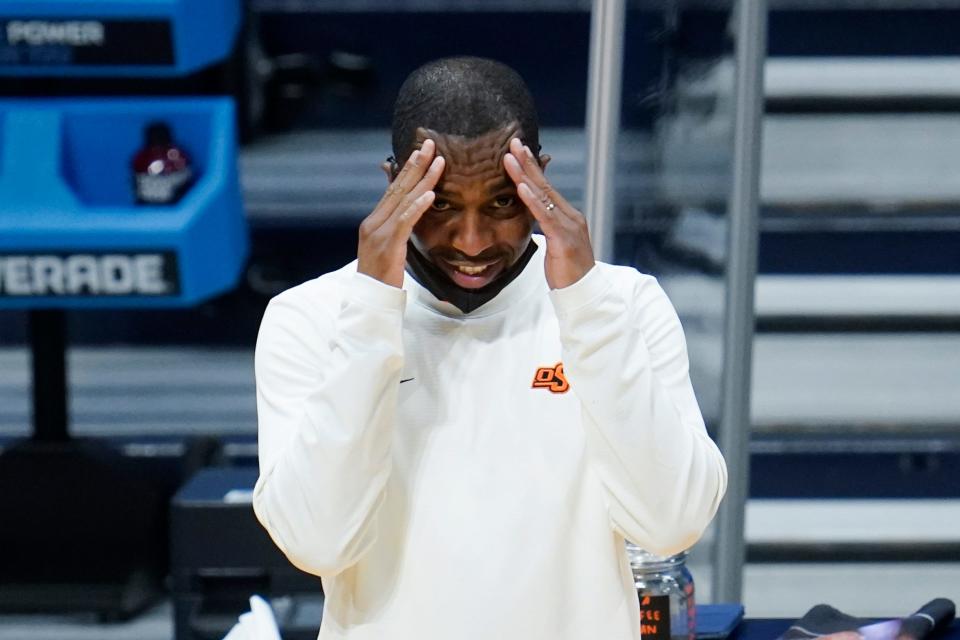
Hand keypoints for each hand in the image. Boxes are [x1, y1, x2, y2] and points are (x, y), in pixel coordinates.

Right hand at [358, 139, 444, 287]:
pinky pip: (405, 221)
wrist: (371, 299)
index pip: (393, 189)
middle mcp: (374, 222)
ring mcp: (379, 233)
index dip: (408, 168)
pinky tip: (430, 194)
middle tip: (430, 143)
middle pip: (398, 188)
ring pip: (404, 200)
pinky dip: (417, 206)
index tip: (421, 150)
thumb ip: (397, 224)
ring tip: (438, 162)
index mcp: (374, 220)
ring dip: (423, 179)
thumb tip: (408, 212)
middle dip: (416, 164)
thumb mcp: (390, 245)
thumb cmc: (383, 274)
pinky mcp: (388, 245)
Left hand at [504, 137, 594, 288]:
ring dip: (525, 175)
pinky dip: (532, 200)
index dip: (530, 168)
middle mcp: (570, 216)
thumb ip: (544, 227)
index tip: (517, 150)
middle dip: (527, 162)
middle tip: (513, 142)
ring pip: (543, 196)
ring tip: (511, 157)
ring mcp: (569, 226)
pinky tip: (521, 187)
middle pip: (545, 184)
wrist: (584, 294)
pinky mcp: (564, 239)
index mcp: (566, 217)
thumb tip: (531, 214)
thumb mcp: (553, 244)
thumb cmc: (566, 272)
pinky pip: (546, 216)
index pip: (545, 188)